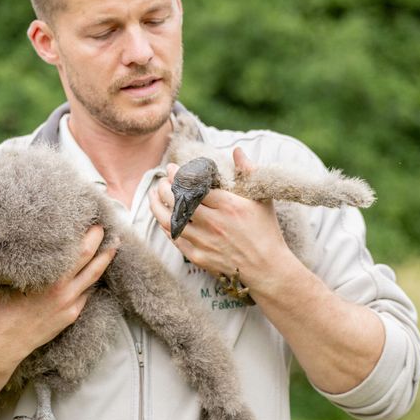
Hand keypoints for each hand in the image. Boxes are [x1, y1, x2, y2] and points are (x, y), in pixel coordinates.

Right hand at [0, 225, 116, 368]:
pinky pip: (86, 294)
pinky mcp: (71, 316)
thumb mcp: (0, 278)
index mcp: (51, 278)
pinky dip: (91, 281)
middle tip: (106, 226)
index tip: (91, 219)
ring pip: (94, 277)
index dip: (88, 234)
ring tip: (113, 245)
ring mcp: (70, 304)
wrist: (2, 344)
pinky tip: (95, 271)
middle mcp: (64, 290)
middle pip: (92, 259)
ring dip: (105, 260)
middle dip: (101, 241)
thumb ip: (9, 256)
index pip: (78, 250)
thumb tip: (5, 232)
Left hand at [149, 148, 293, 285]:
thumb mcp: (262, 198)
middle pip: (177, 202)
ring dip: (157, 205)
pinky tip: (162, 217)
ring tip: (153, 195)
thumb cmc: (266, 230)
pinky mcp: (198, 257)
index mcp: (228, 205)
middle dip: (164, 188)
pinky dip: (165, 226)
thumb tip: (237, 150)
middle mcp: (213, 223)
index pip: (194, 186)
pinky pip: (174, 239)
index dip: (178, 175)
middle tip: (162, 181)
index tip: (171, 168)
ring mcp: (204, 241)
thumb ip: (248, 171)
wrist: (266, 268)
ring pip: (170, 221)